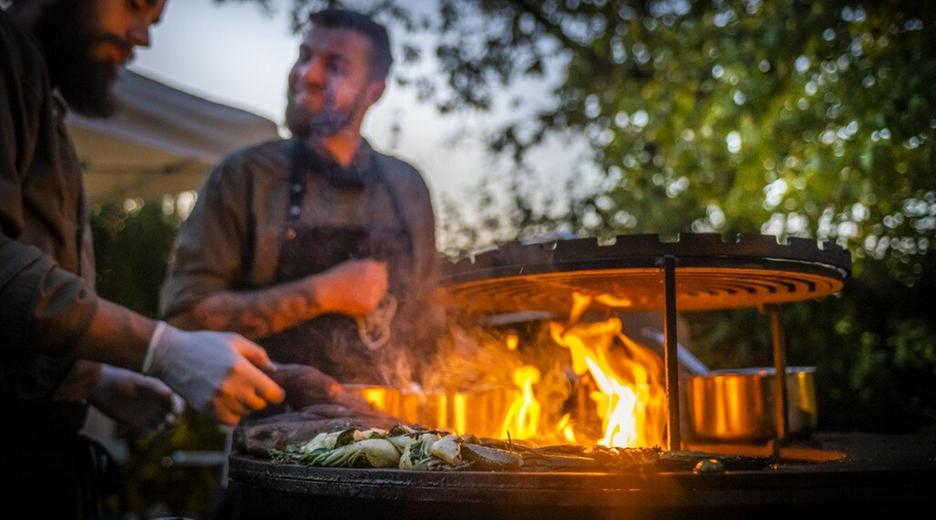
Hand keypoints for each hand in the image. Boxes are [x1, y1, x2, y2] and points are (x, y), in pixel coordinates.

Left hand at [89, 365, 182, 434]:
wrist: (102, 387)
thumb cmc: (123, 379)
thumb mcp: (140, 381)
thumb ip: (155, 387)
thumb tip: (171, 394)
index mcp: (160, 393)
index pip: (176, 402)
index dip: (178, 407)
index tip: (176, 411)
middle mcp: (156, 405)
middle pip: (172, 416)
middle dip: (174, 420)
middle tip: (169, 420)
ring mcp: (147, 416)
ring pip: (163, 427)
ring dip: (165, 430)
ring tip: (160, 428)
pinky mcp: (136, 425)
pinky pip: (148, 433)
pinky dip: (152, 435)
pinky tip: (150, 433)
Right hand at [144, 323, 285, 425]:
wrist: (171, 356)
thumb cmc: (205, 344)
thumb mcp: (235, 341)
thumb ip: (258, 355)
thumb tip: (274, 370)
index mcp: (241, 369)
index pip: (273, 394)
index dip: (276, 392)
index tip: (272, 389)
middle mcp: (231, 388)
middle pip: (260, 405)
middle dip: (260, 396)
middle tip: (250, 386)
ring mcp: (217, 402)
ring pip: (246, 413)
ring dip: (245, 404)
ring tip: (235, 390)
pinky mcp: (206, 411)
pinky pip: (231, 421)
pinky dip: (233, 414)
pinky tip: (227, 400)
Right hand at [314, 259, 387, 315]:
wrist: (325, 292)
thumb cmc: (336, 277)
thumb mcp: (353, 265)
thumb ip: (369, 264)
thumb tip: (385, 264)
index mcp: (372, 266)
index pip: (383, 271)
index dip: (376, 277)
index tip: (367, 281)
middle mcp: (375, 278)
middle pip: (384, 284)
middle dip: (376, 287)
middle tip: (360, 291)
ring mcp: (374, 292)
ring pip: (379, 296)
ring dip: (372, 296)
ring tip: (355, 296)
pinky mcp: (370, 305)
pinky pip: (373, 306)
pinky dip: (366, 306)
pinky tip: (354, 302)